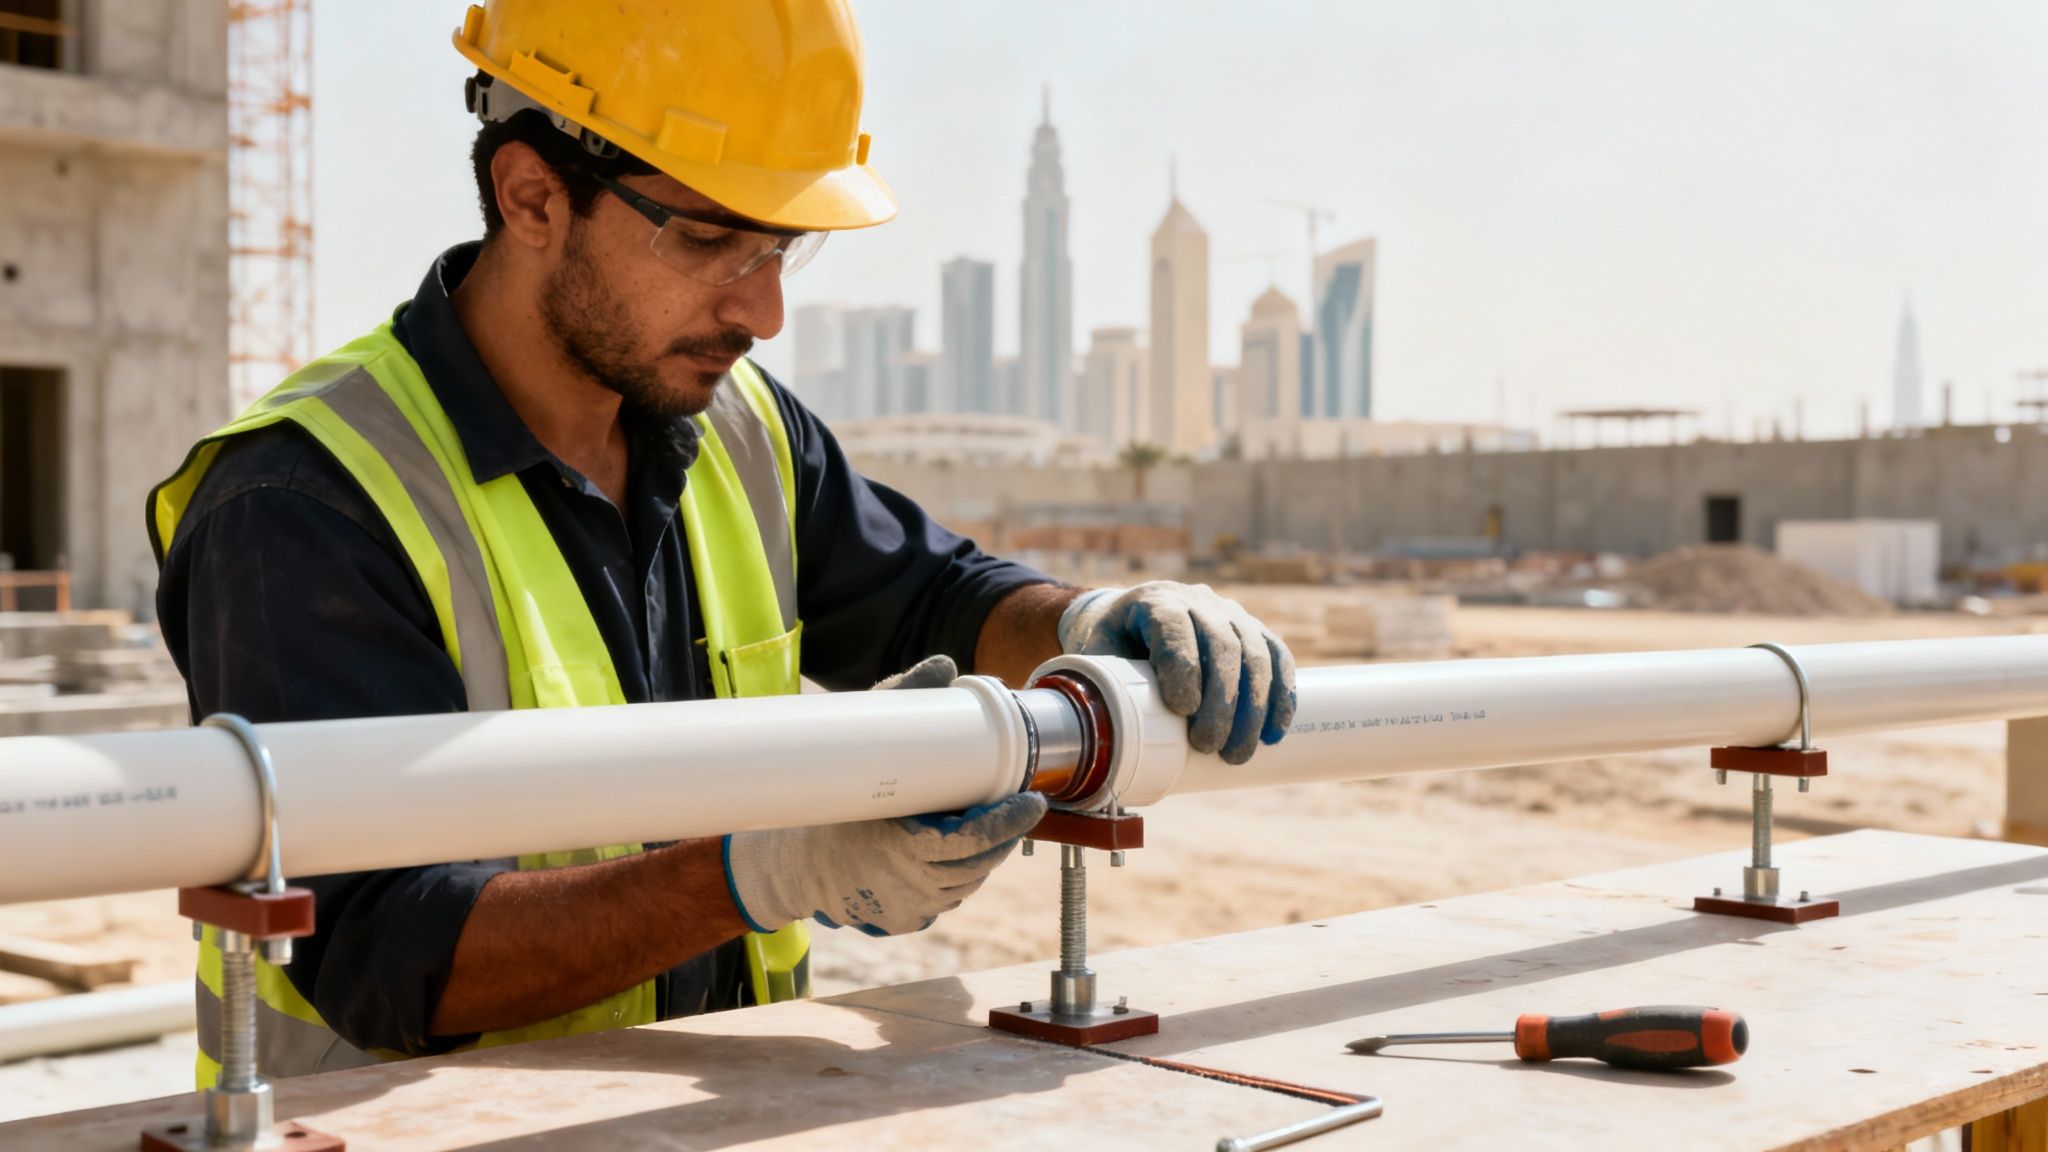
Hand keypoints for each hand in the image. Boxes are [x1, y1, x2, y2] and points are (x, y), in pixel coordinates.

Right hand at [722, 656, 1048, 936]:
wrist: (790, 867)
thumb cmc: (826, 809)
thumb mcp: (862, 747)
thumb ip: (902, 701)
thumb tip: (943, 666)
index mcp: (902, 851)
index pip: (972, 842)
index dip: (1007, 822)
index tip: (1031, 800)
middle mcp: (910, 887)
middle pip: (979, 861)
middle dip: (1003, 832)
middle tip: (1019, 803)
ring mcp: (911, 910)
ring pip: (968, 880)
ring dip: (984, 853)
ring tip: (990, 820)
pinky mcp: (908, 921)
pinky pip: (949, 897)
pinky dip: (960, 874)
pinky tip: (962, 851)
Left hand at [1058, 582, 1295, 763]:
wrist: (1127, 620)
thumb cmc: (1108, 646)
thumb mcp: (1091, 657)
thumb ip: (1092, 688)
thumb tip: (1088, 742)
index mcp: (1154, 602)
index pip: (1175, 630)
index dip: (1184, 669)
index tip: (1183, 711)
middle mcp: (1198, 601)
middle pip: (1223, 645)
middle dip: (1222, 701)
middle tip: (1211, 747)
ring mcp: (1230, 613)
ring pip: (1256, 653)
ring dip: (1255, 708)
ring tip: (1239, 753)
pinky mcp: (1252, 631)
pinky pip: (1277, 658)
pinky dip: (1281, 695)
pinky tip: (1274, 732)